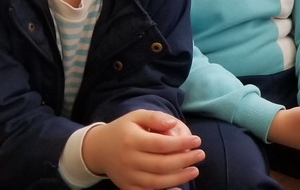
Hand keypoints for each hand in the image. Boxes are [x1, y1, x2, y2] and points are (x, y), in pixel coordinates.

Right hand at [82, 110, 202, 189]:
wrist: (98, 149)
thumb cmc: (123, 130)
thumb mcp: (136, 116)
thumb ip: (155, 117)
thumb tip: (173, 124)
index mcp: (131, 140)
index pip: (160, 144)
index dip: (181, 143)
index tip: (197, 140)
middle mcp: (128, 160)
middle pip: (161, 165)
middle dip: (184, 160)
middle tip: (200, 155)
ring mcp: (127, 176)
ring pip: (156, 181)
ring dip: (178, 178)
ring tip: (194, 170)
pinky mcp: (127, 187)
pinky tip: (178, 189)